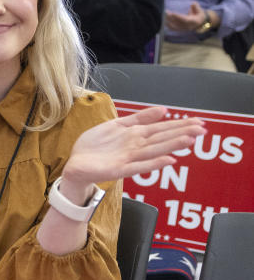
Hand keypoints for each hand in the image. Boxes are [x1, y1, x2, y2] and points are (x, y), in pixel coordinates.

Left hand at [60, 106, 204, 197]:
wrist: (77, 163)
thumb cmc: (97, 146)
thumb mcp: (117, 126)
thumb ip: (140, 118)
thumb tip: (163, 110)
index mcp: (136, 135)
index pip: (162, 128)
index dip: (180, 125)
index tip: (199, 122)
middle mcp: (136, 147)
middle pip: (162, 138)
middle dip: (182, 133)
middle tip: (203, 130)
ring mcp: (129, 158)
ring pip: (154, 151)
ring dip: (172, 146)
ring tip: (190, 140)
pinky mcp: (119, 169)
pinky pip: (138, 166)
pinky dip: (153, 163)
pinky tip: (168, 160)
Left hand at [164, 2, 208, 31]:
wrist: (200, 23)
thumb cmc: (199, 15)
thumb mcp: (200, 10)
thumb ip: (196, 7)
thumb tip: (193, 4)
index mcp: (193, 21)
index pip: (185, 20)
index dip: (178, 17)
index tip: (172, 13)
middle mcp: (188, 26)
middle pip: (178, 23)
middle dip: (171, 18)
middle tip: (166, 12)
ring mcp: (184, 29)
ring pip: (175, 26)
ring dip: (168, 21)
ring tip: (164, 15)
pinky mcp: (180, 30)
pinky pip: (173, 29)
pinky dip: (168, 26)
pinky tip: (164, 21)